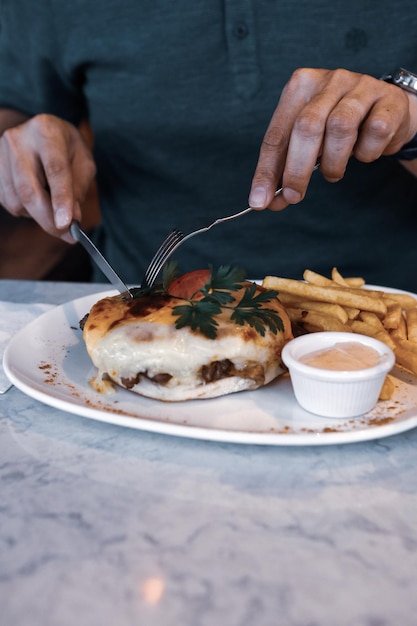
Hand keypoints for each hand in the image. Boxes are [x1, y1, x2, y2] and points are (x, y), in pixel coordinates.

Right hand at [0, 113, 95, 241]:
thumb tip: (70, 219)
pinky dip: (26, 210)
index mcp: (46, 132)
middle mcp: (18, 140)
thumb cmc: (67, 149)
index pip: (55, 170)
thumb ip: (78, 189)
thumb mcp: (83, 163)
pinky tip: (38, 199)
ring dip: (38, 215)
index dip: (61, 200)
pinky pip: (8, 202)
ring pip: (17, 201)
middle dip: (47, 219)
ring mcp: (1, 154)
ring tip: (53, 206)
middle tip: (65, 234)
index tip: (66, 224)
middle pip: (29, 190)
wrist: (42, 132)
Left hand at [249, 68, 416, 210]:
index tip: (261, 201)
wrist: (388, 110)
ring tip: (333, 173)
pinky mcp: (388, 100)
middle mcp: (329, 80)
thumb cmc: (339, 128)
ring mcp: (361, 86)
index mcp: (300, 87)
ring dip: (333, 163)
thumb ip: (287, 168)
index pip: (276, 134)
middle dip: (296, 170)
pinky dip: (366, 153)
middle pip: (306, 127)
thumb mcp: (308, 143)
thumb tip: (270, 201)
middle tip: (294, 196)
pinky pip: (375, 132)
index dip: (266, 171)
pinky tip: (363, 153)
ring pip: (340, 127)